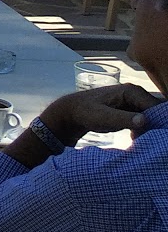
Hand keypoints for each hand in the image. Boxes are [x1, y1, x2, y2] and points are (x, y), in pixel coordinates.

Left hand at [42, 83, 161, 143]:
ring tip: (139, 139)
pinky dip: (144, 130)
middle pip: (156, 112)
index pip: (156, 107)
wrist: (73, 112)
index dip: (159, 122)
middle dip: (155, 126)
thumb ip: (123, 118)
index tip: (156, 136)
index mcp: (131, 91)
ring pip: (152, 117)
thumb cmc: (85, 112)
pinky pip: (146, 121)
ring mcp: (134, 102)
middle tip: (149, 140)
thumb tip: (144, 120)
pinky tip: (134, 138)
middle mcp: (136, 94)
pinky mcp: (132, 111)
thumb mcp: (103, 117)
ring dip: (150, 130)